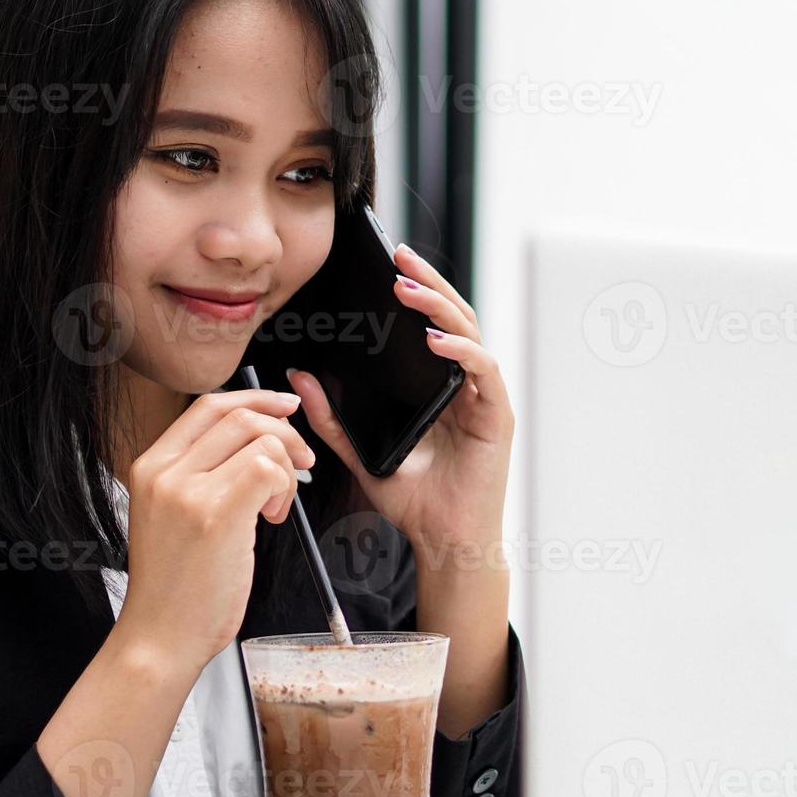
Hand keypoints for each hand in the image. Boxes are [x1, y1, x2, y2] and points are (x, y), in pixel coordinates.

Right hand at [113, 390, 316, 671]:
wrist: (161, 637)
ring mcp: (187, 491)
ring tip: (276, 507)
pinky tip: (273, 518)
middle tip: (303, 461)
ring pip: (260, 440)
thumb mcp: (172, 515)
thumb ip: (200, 474)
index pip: (209, 405)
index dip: (256, 399)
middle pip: (239, 415)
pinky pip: (268, 470)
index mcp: (151, 466)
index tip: (285, 408)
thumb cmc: (176, 586)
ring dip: (286, 469)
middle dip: (285, 431)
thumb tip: (252, 442)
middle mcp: (164, 472)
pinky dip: (284, 489)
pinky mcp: (215, 514)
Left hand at [286, 243, 514, 554]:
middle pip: (452, 317)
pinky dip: (462, 352)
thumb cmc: (413, 500)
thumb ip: (331, 417)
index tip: (384, 263)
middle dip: (426, 282)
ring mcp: (482, 397)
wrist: (444, 542)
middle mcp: (463, 384)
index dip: (412, 291)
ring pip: (469, 334)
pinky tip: (436, 342)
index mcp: (436, 386)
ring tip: (410, 288)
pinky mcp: (496, 416)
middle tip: (398, 254)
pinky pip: (484, 372)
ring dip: (440, 306)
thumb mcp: (360, 452)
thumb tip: (300, 378)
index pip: (428, 325)